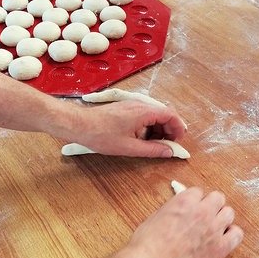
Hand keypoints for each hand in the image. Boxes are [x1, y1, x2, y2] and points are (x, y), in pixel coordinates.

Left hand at [64, 100, 186, 156]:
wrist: (80, 125)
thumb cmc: (101, 135)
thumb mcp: (130, 147)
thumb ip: (152, 149)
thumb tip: (168, 152)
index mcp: (144, 112)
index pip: (171, 115)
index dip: (178, 128)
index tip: (178, 141)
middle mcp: (140, 105)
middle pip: (164, 115)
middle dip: (169, 130)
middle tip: (167, 145)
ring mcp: (133, 106)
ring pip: (155, 116)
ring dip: (159, 130)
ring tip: (154, 144)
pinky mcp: (126, 109)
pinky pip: (145, 116)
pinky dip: (149, 127)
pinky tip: (142, 139)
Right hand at [81, 187, 243, 257]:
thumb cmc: (148, 245)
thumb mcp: (157, 217)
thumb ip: (173, 210)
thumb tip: (178, 211)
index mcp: (185, 201)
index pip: (199, 192)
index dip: (196, 201)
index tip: (194, 207)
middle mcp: (202, 211)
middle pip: (218, 198)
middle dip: (211, 205)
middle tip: (206, 215)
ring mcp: (213, 228)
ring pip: (229, 213)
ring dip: (222, 218)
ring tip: (215, 226)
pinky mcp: (220, 246)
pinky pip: (237, 234)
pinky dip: (232, 235)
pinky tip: (225, 238)